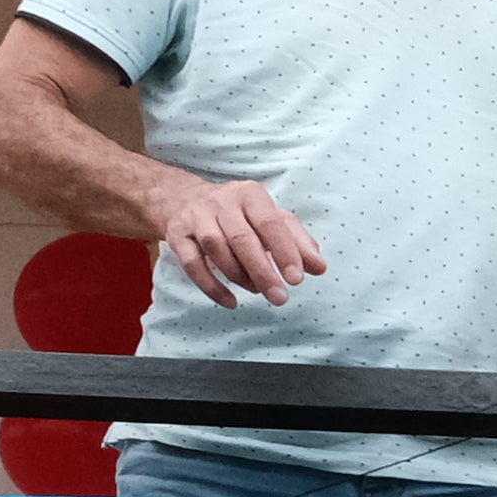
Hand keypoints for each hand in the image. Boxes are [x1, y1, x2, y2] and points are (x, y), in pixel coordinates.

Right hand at [141, 167, 322, 307]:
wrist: (184, 200)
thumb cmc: (240, 214)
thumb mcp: (271, 219)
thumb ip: (297, 241)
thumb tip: (319, 267)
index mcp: (250, 195)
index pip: (270, 223)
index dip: (285, 252)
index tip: (297, 279)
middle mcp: (222, 202)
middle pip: (242, 238)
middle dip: (263, 271)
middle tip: (280, 298)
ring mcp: (196, 217)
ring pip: (216, 249)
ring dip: (240, 276)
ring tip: (258, 291)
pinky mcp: (177, 236)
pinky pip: (192, 264)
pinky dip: (212, 286)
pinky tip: (231, 302)